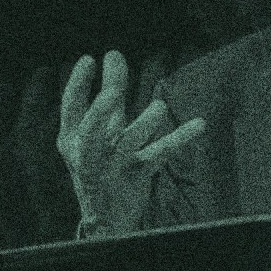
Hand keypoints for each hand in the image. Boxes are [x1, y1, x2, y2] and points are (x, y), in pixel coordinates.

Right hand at [57, 50, 204, 236]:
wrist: (106, 218)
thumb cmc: (105, 160)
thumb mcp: (104, 127)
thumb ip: (110, 91)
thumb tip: (113, 53)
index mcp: (71, 141)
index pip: (71, 110)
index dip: (77, 85)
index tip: (89, 59)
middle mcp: (87, 157)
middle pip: (90, 134)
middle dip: (100, 113)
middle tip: (114, 92)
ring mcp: (112, 171)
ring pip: (124, 147)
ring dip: (142, 127)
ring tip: (160, 107)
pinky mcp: (137, 179)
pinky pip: (160, 155)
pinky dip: (180, 138)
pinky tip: (199, 124)